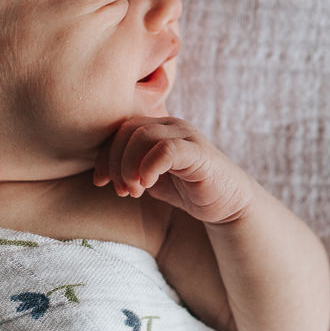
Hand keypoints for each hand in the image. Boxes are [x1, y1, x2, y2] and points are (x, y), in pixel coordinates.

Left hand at [93, 116, 251, 224]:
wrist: (228, 204)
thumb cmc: (188, 189)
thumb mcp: (152, 177)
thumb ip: (131, 168)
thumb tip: (103, 171)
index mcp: (159, 128)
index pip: (121, 130)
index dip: (105, 155)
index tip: (101, 181)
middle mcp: (172, 126)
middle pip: (128, 130)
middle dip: (114, 161)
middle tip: (120, 189)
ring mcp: (187, 136)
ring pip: (143, 135)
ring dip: (129, 166)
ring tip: (133, 190)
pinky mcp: (199, 153)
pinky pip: (166, 149)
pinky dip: (149, 167)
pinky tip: (147, 185)